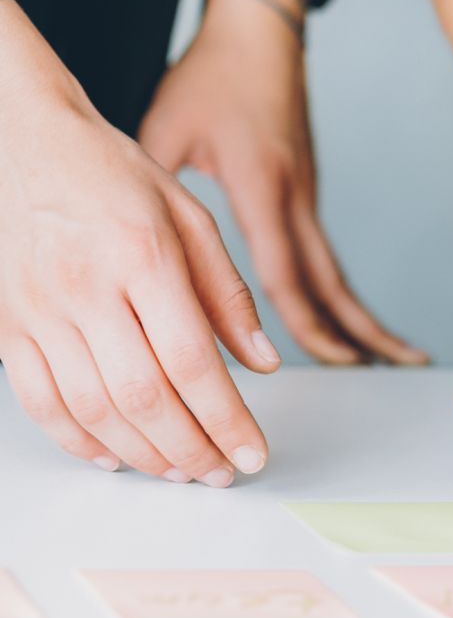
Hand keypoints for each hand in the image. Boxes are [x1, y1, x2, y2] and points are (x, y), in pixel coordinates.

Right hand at [0, 0, 277, 484]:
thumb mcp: (191, 218)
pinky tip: (116, 456)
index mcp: (141, 256)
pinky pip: (39, 400)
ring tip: (182, 471)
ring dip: (141, 453)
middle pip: (142, 395)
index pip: (190, 360)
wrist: (26, 143)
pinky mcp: (5, 324)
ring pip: (91, 408)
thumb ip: (227, 294)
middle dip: (189, 447)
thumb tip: (263, 363)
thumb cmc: (114, 177)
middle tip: (221, 473)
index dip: (224, 418)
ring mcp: (37, 310)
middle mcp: (85, 288)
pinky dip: (79, 439)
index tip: (252, 453)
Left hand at [139, 0, 425, 365]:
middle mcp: (296, 197)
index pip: (286, 271)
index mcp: (263, 186)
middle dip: (362, 330)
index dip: (306, 323)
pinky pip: (323, 254)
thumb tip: (132, 251)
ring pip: (335, 270)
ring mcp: (306, 196)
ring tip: (395, 355)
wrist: (258, 34)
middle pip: (333, 280)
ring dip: (362, 316)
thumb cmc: (212, 75)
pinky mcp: (305, 192)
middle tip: (394, 370)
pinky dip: (338, 292)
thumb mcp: (166, 128)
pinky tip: (347, 317)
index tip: (331, 360)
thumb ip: (156, 193)